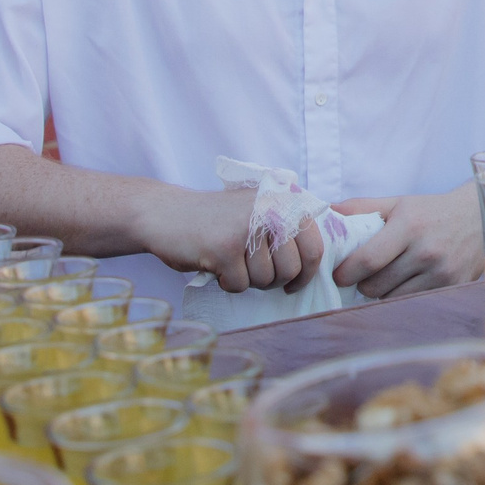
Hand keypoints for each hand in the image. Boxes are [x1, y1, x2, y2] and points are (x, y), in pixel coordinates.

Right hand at [136, 186, 324, 293]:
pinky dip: (227, 283)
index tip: (293, 284)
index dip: (306, 273)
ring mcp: (247, 227)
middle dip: (272, 280)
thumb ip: (288, 227)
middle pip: (291, 269)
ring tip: (230, 261)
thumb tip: (321, 264)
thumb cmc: (216, 221)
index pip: (314, 247)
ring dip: (247, 280)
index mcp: (283, 199)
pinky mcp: (225, 248)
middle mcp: (270, 208)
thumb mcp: (258, 211)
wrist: (163, 213)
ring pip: (265, 279)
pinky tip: (214, 265)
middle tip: (251, 271)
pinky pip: (240, 285)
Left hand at [330, 185, 482, 299]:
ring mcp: (441, 273)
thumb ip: (362, 207)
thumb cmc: (432, 211)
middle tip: (364, 274)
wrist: (480, 218)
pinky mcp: (452, 288)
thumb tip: (327, 211)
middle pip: (375, 285)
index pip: (367, 261)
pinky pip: (413, 302)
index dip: (346, 273)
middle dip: (362, 283)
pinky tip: (406, 283)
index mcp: (409, 226)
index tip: (338, 275)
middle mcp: (426, 252)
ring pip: (392, 298)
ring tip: (387, 277)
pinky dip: (403, 297)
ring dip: (383, 292)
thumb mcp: (399, 203)